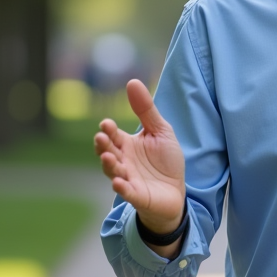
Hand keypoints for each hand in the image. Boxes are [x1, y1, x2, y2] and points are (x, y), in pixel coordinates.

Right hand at [94, 79, 185, 232]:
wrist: (176, 190)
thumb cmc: (165, 160)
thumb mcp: (160, 131)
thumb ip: (146, 110)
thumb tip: (132, 81)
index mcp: (126, 144)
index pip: (113, 135)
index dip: (108, 130)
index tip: (106, 124)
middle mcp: (122, 161)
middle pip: (108, 152)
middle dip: (103, 145)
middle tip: (101, 137)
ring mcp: (127, 178)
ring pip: (113, 171)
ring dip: (108, 165)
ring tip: (107, 157)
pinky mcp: (136, 195)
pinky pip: (126, 191)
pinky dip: (121, 187)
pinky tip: (117, 182)